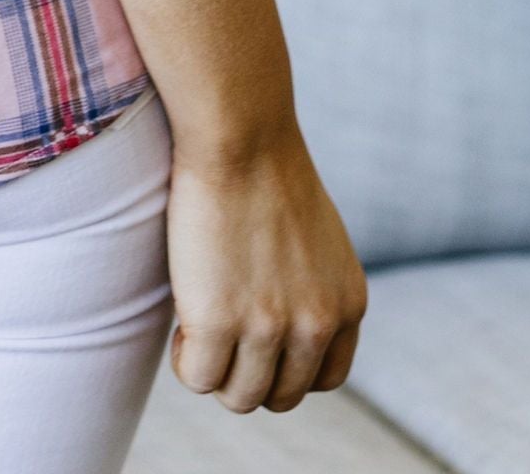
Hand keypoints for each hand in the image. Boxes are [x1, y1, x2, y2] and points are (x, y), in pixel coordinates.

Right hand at [167, 125, 367, 412]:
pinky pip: (199, 377)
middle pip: (280, 395)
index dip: (285, 367)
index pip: (324, 379)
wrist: (238, 133)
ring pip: (239, 396)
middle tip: (220, 332)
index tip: (255, 339)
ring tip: (198, 328)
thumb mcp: (315, 238)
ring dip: (215, 371)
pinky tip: (182, 325)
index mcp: (347, 305)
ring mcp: (269, 329)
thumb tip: (280, 323)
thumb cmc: (264, 167)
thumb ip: (311, 286)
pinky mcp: (219, 323)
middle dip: (247, 373)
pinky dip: (186, 360)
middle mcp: (316, 325)